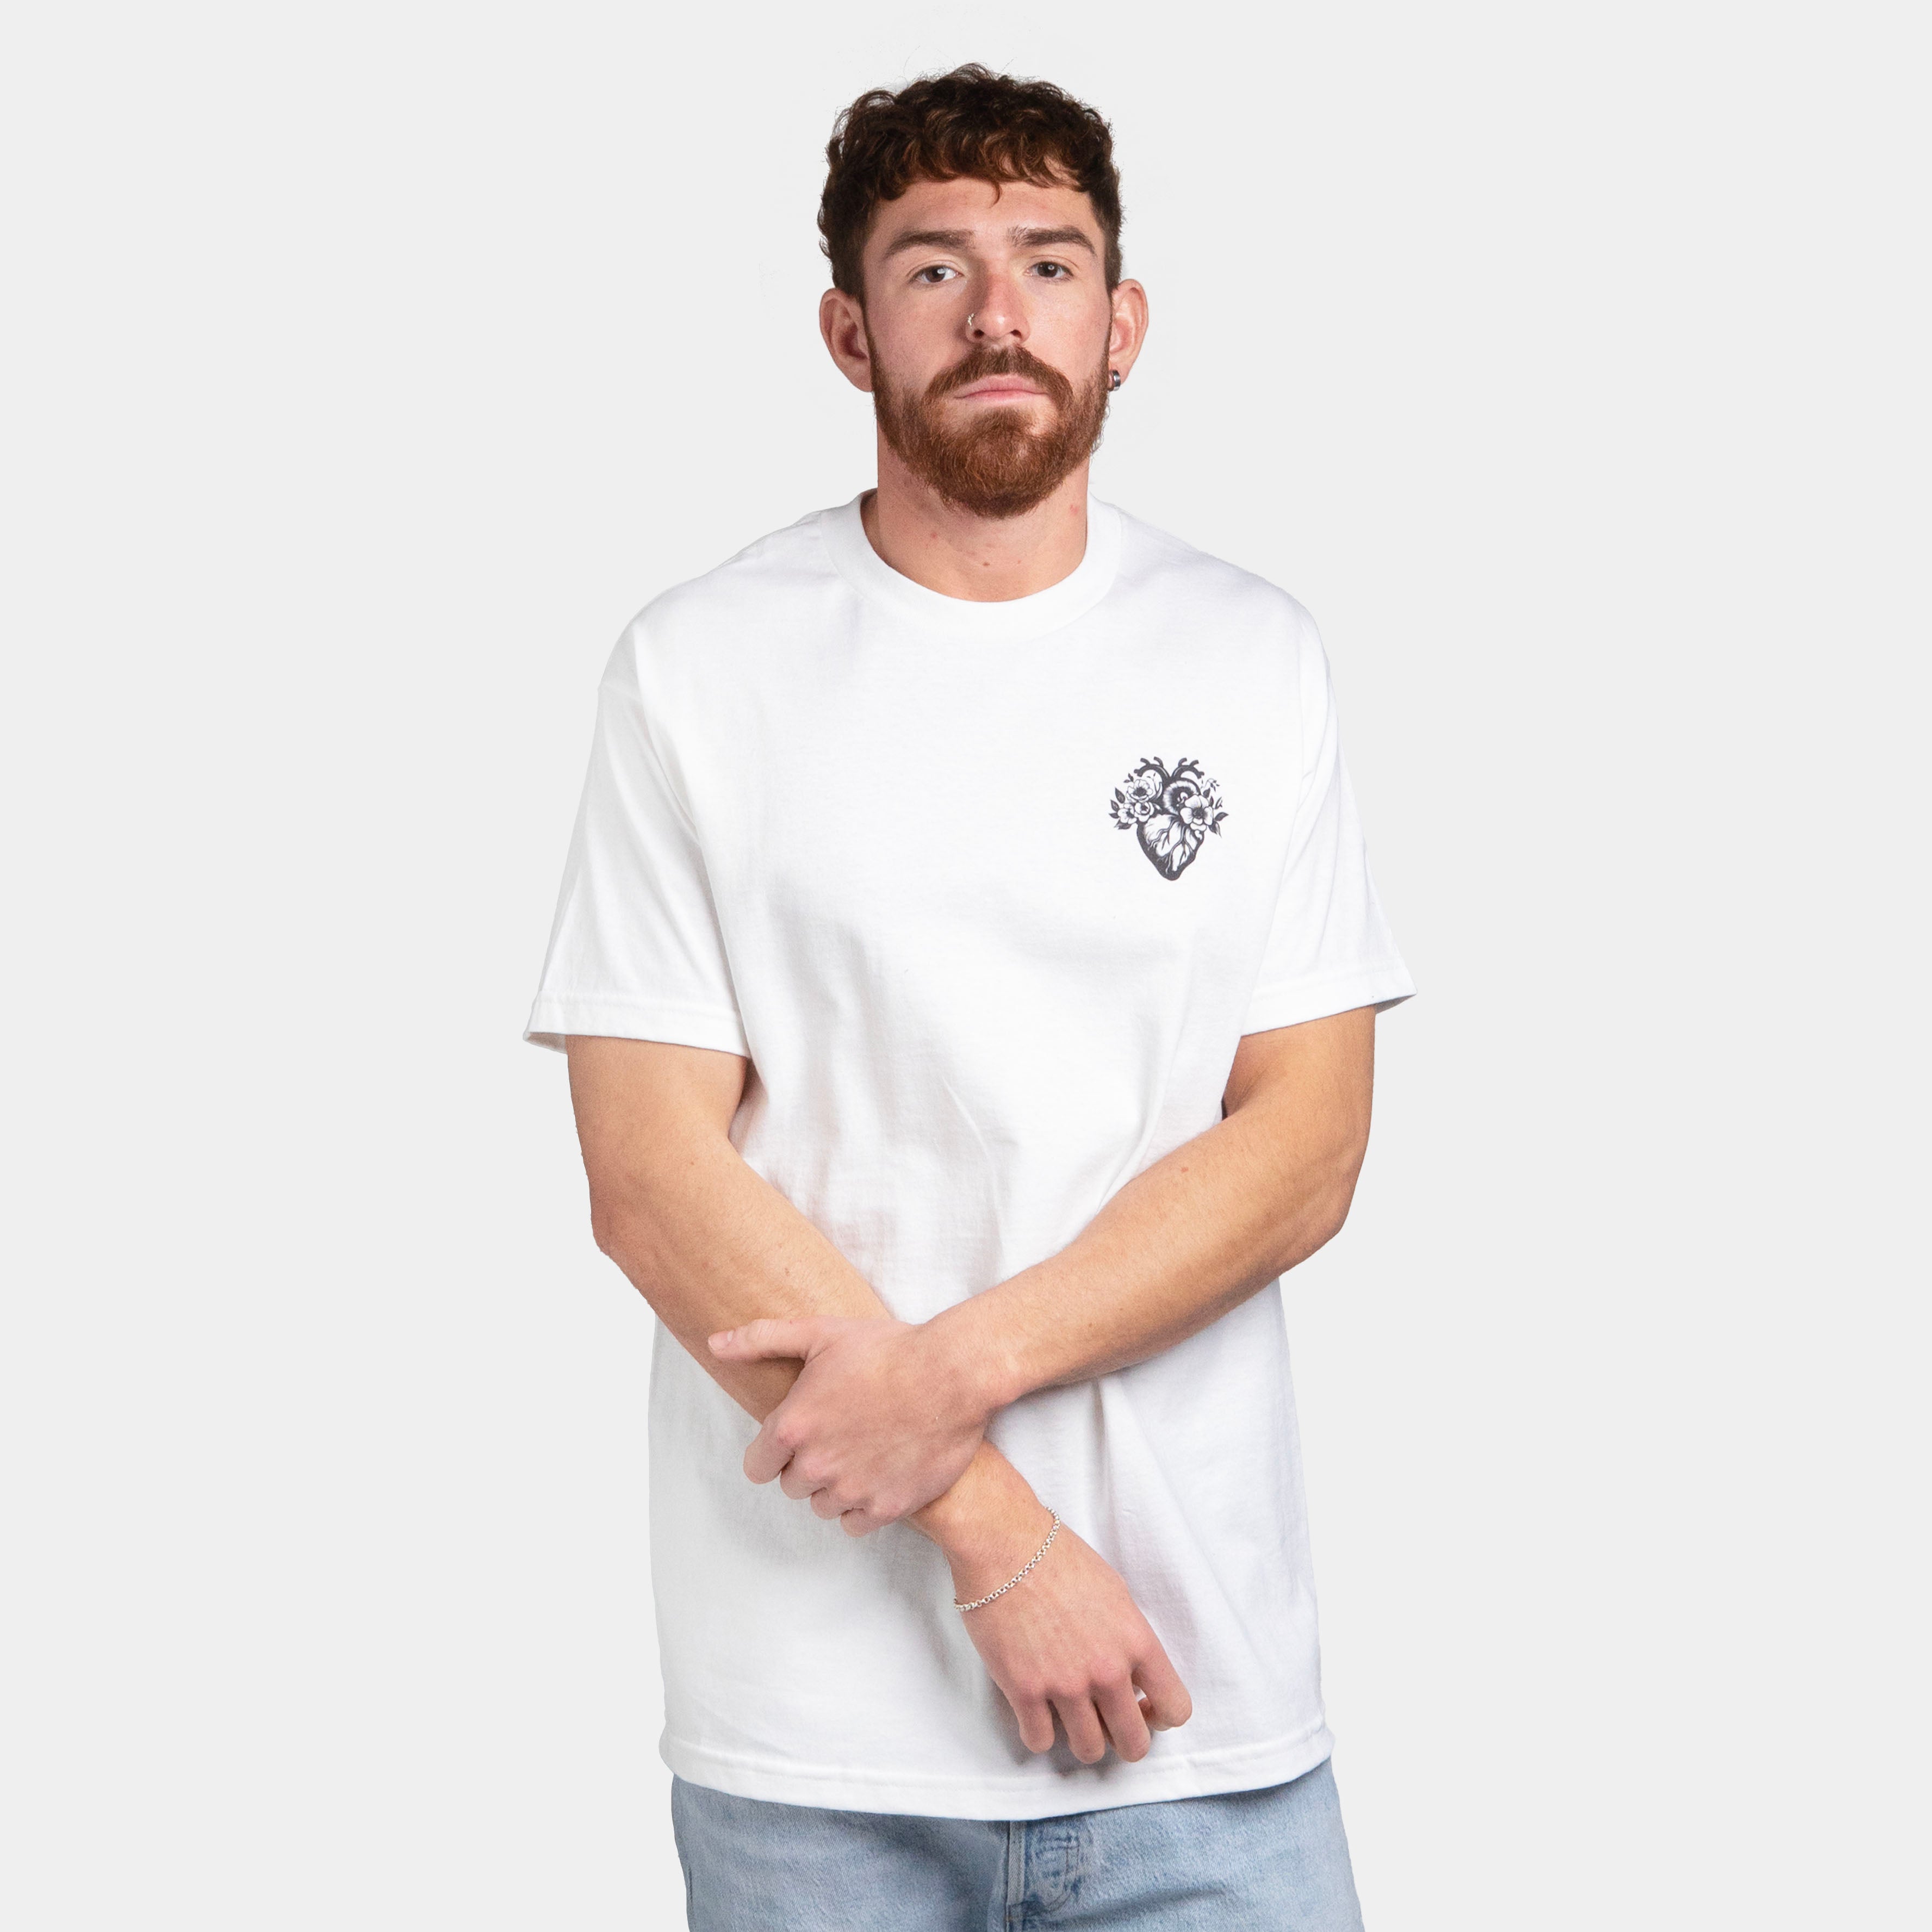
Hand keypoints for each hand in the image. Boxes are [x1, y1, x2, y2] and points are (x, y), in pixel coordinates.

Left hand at [708, 1315, 990, 1532]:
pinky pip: (854, 1525)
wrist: (953, 1373)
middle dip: (807, 1464)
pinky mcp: (887, 1507)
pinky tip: (878, 1474)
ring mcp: (853, 1490)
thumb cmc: (888, 1348)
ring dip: (834, 1487)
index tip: (796, 1436)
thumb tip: (715, 1343)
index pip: (756, 1466)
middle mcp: (817, 1465)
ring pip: (822, 1506)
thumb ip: (761, 1339)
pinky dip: (862, 1506)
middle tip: (839, 1434)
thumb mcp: (820, 1333)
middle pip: (791, 1486)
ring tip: (862, 1452)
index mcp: (793, 1426)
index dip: (773, 1451)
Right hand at [926, 1468, 1192, 1763]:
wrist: (1005, 1544)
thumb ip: (1128, 1640)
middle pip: (1134, 1744)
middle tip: (1108, 1722)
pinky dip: (1039, 1733)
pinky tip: (1036, 1712)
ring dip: (1082, 1739)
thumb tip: (1130, 1677)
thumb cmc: (1058, 1557)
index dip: (1160, 1716)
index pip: (1175, 1708)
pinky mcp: (1024, 1691)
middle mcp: (1107, 1670)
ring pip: (1088, 1750)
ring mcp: (1065, 1684)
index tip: (1143, 1707)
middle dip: (1124, 1739)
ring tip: (1071, 1717)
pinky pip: (1040, 1742)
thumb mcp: (1114, 1592)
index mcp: (1136, 1641)